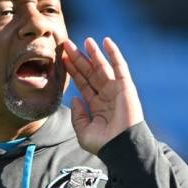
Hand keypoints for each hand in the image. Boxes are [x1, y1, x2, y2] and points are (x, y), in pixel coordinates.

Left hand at [62, 37, 143, 154]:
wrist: (121, 147)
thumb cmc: (104, 144)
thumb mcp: (83, 131)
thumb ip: (78, 115)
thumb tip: (74, 99)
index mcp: (97, 105)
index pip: (82, 84)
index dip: (73, 71)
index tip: (62, 59)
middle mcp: (106, 95)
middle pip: (90, 72)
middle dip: (78, 59)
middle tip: (67, 45)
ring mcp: (116, 90)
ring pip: (103, 67)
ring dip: (94, 53)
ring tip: (85, 40)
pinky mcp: (126, 86)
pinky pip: (120, 66)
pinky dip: (114, 53)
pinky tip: (106, 41)